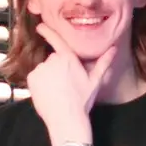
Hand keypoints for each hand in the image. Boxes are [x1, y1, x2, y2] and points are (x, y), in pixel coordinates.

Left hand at [27, 11, 131, 134]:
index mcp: (68, 58)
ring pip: (43, 69)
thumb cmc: (82, 101)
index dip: (47, 31)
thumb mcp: (94, 81)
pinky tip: (48, 93)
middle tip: (65, 84)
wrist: (66, 119)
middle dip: (57, 68)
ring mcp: (41, 69)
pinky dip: (39, 83)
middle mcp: (53, 60)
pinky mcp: (32, 78)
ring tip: (57, 91)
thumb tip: (114, 49)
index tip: (40, 26)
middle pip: (53, 59)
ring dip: (48, 76)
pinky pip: (35, 77)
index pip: (56, 40)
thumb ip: (103, 62)